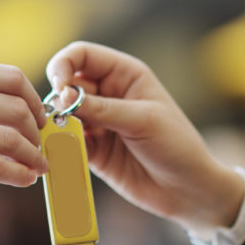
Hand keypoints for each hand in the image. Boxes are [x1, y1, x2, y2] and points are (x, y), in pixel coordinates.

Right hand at [0, 63, 47, 221]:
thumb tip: (18, 108)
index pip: (11, 77)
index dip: (35, 99)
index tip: (39, 117)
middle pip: (17, 108)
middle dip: (36, 130)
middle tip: (39, 145)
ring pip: (12, 138)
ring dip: (33, 155)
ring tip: (37, 165)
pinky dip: (19, 174)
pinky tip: (25, 179)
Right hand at [46, 41, 243, 235]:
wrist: (187, 190)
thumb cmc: (176, 145)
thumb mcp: (142, 120)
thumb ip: (101, 108)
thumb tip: (62, 96)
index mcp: (124, 74)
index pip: (82, 55)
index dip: (64, 65)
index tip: (59, 86)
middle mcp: (108, 94)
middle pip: (67, 84)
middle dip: (59, 99)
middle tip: (61, 117)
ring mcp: (99, 123)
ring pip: (63, 114)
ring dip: (58, 123)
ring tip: (64, 137)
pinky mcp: (93, 150)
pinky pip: (67, 142)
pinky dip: (61, 146)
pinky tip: (66, 153)